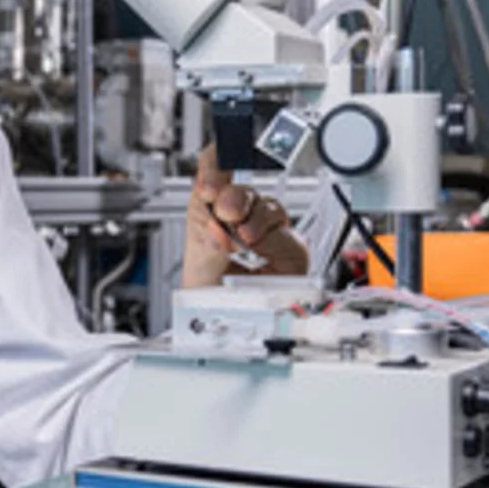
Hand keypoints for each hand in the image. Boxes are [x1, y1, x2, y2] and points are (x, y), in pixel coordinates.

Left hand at [184, 144, 309, 287]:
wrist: (227, 329)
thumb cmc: (208, 300)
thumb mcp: (198, 255)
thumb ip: (205, 220)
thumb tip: (214, 196)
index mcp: (212, 219)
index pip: (215, 177)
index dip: (216, 164)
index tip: (214, 158)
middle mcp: (240, 223)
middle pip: (241, 188)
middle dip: (230, 195)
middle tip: (223, 211)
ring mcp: (267, 235)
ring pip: (266, 204)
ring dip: (251, 216)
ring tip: (239, 239)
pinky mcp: (290, 249)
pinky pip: (285, 226)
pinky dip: (268, 231)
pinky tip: (255, 244)